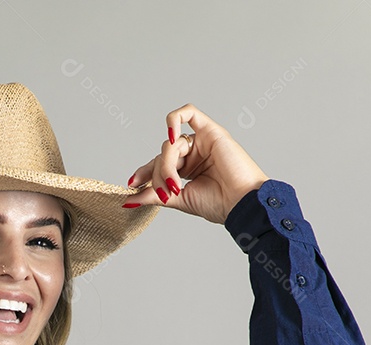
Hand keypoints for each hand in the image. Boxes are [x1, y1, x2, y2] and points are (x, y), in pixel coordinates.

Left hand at [124, 104, 268, 223]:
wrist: (241, 204)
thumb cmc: (219, 204)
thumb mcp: (178, 199)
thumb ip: (155, 195)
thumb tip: (129, 199)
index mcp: (188, 169)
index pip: (159, 164)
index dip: (144, 172)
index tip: (132, 185)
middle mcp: (194, 154)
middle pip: (162, 155)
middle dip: (157, 174)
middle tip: (162, 193)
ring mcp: (202, 142)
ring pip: (170, 145)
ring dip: (166, 165)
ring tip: (175, 185)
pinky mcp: (211, 131)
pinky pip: (188, 113)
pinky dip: (174, 121)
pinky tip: (171, 138)